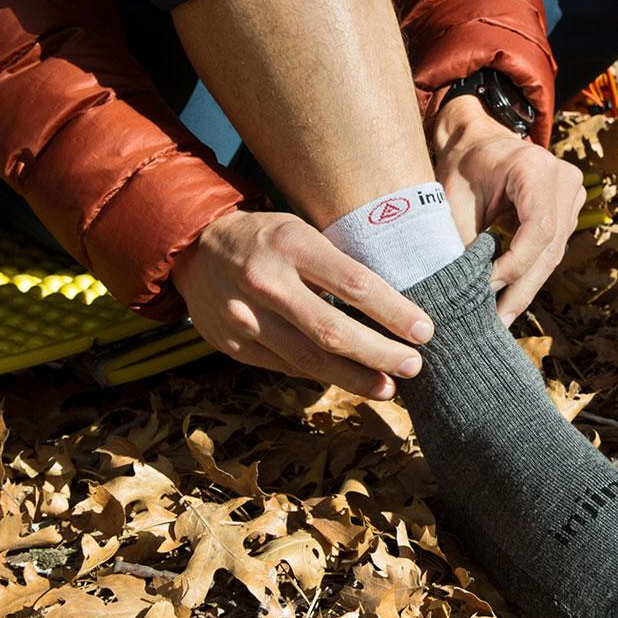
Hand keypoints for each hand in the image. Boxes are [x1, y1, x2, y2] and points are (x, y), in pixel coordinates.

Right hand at [172, 209, 433, 397]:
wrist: (194, 247)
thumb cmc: (267, 237)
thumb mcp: (302, 230)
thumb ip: (337, 264)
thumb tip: (396, 305)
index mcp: (291, 243)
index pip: (355, 284)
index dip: (394, 313)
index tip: (424, 331)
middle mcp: (265, 281)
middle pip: (332, 331)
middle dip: (379, 354)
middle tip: (413, 366)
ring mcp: (244, 317)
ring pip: (308, 360)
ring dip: (354, 378)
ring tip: (388, 387)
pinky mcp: (233, 344)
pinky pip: (286, 367)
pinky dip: (320, 374)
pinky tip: (346, 378)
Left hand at [431, 94, 585, 323]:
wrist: (477, 139)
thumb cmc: (462, 164)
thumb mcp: (454, 197)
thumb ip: (463, 239)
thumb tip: (462, 289)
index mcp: (537, 169)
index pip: (537, 230)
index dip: (515, 265)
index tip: (485, 288)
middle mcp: (565, 181)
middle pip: (550, 249)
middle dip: (521, 289)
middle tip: (497, 323)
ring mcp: (572, 196)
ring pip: (553, 255)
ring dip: (525, 288)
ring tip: (500, 320)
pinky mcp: (567, 211)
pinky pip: (551, 250)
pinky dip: (529, 274)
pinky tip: (510, 300)